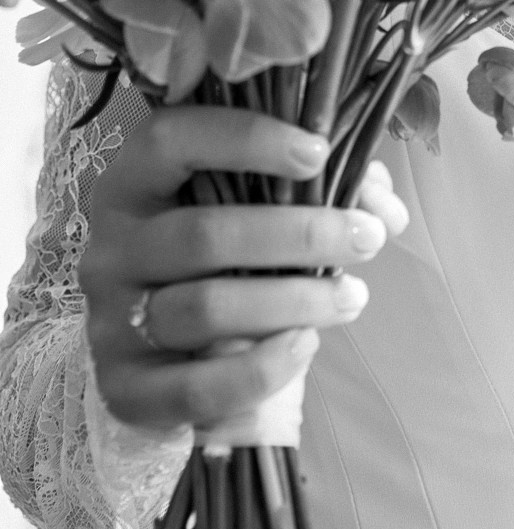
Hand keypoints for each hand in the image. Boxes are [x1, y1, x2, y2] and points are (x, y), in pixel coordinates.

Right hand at [80, 109, 407, 431]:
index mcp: (135, 180)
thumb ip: (316, 188)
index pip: (173, 139)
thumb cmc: (215, 253)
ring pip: (205, 309)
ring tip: (353, 295)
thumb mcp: (251, 204)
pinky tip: (306, 344)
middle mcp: (111, 246)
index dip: (246, 138)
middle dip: (300, 234)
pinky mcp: (122, 390)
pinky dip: (260, 369)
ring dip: (293, 301)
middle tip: (368, 236)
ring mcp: (110, 320)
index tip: (319, 152)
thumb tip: (387, 208)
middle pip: (204, 235)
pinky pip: (194, 387)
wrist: (150, 348)